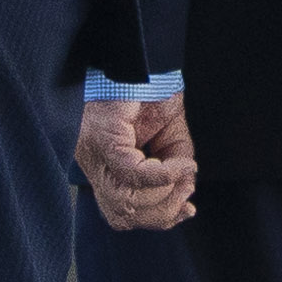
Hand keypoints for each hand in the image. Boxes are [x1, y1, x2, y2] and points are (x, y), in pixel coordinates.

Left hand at [76, 92, 197, 230]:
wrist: (143, 61)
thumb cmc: (153, 96)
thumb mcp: (171, 143)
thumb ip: (175, 173)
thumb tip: (184, 197)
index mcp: (104, 169)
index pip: (119, 214)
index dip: (156, 220)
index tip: (186, 210)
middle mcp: (94, 164)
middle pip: (121, 213)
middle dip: (163, 212)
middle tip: (187, 195)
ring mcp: (95, 152)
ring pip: (125, 198)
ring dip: (164, 194)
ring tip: (184, 174)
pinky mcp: (104, 137)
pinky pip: (131, 172)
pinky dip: (161, 175)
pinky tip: (179, 164)